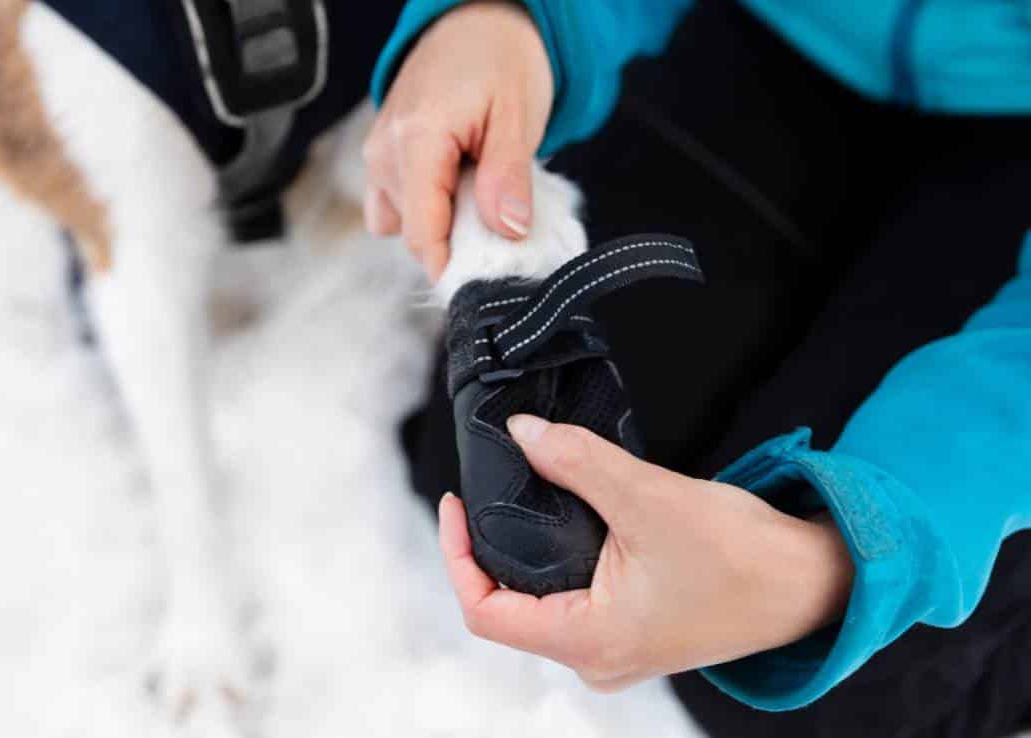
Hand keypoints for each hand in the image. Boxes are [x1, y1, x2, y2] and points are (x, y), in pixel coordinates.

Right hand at [363, 0, 553, 278]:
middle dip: (456, 241)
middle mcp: (384, 151)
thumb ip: (508, 177)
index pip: (421, 232)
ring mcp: (377, 153)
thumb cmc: (500, 59)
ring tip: (477, 191)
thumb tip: (506, 231)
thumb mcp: (517, 116)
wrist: (476, 19)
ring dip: (441, 223)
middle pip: (413, 232)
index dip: (452, 264)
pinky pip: (391, 205)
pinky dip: (422, 208)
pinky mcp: (380, 155)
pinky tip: (453, 187)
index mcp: (416, 141)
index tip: (487, 277)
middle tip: (499, 215)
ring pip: (401, 223)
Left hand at [438, 414, 853, 691]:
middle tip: (487, 489)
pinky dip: (558, 558)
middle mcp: (596, 659)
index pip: (486, 611)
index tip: (455, 503)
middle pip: (508, 606)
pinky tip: (567, 516)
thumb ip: (579, 463)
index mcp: (590, 642)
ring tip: (524, 495)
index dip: (456, 555)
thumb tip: (522, 433)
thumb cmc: (743, 555)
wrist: (814, 582)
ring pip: (541, 601)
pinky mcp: (635, 631)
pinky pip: (574, 598)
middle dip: (488, 548)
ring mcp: (616, 650)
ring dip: (524, 551)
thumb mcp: (650, 498)